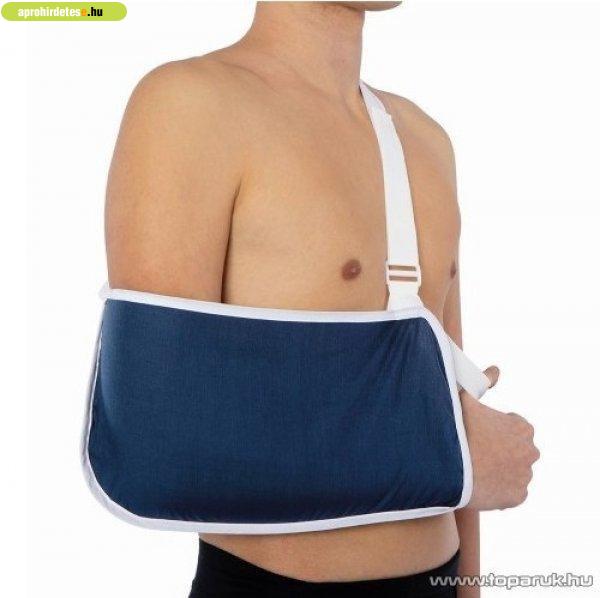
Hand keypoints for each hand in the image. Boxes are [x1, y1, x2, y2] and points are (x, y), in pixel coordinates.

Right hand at [462, 367, 539, 509]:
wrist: (449, 468)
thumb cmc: (457, 430)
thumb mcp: (465, 398)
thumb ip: (482, 381)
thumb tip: (496, 370)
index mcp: (523, 428)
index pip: (514, 427)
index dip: (493, 428)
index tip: (478, 432)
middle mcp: (531, 452)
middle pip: (515, 450)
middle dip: (500, 450)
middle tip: (475, 450)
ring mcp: (525, 476)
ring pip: (512, 471)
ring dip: (499, 469)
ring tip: (475, 467)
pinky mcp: (518, 497)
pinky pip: (509, 491)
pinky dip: (498, 488)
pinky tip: (480, 482)